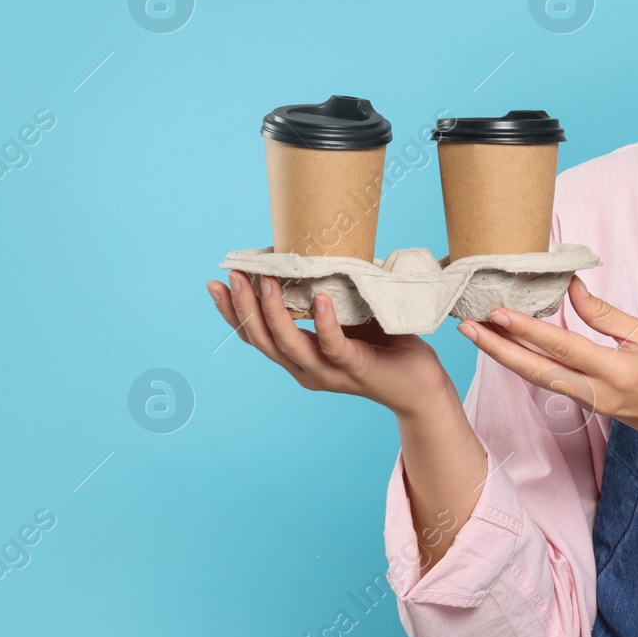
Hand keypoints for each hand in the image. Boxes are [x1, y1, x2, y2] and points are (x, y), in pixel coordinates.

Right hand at [207, 270, 453, 417]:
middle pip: (264, 341)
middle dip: (244, 307)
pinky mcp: (356, 369)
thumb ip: (327, 295)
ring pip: (290, 345)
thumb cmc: (384, 344)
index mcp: (299, 358)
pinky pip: (335, 346)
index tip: (216, 284)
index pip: (256, 337)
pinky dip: (324, 323)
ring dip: (274, 312)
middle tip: (233, 275)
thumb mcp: (348, 316)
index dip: (233, 313)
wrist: (421, 384)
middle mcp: (306, 369)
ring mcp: (330, 372)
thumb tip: (313, 253)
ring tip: (266, 280)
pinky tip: (320, 299)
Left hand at [458, 274, 637, 445]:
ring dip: (508, 358)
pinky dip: (530, 365)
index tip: (498, 312)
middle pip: (537, 371)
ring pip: (540, 380)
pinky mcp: (592, 408)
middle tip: (467, 327)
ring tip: (480, 335)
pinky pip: (554, 384)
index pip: (563, 347)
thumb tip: (571, 289)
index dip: (527, 329)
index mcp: (617, 371)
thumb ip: (606, 315)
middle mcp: (598, 393)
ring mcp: (593, 405)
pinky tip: (513, 350)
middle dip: (499, 350)